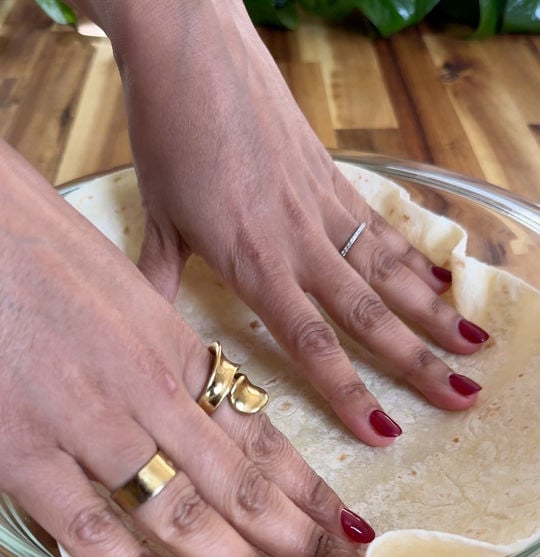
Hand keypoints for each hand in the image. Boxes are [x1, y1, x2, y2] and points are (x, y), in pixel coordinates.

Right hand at [0, 140, 368, 556]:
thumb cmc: (36, 240)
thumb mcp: (121, 287)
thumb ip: (160, 347)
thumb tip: (191, 390)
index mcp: (176, 351)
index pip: (262, 437)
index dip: (310, 490)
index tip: (350, 526)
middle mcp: (151, 393)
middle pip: (242, 483)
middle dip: (302, 538)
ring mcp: (91, 424)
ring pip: (187, 512)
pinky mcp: (25, 452)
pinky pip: (94, 530)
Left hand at [110, 0, 488, 445]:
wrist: (193, 45)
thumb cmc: (168, 132)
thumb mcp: (157, 216)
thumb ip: (160, 280)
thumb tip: (152, 331)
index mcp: (252, 262)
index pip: (311, 342)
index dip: (350, 392)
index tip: (386, 431)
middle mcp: (299, 242)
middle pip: (368, 314)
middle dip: (418, 362)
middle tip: (463, 397)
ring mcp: (323, 206)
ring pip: (389, 271)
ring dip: (434, 313)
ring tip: (474, 347)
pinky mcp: (334, 176)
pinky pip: (383, 226)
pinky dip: (416, 257)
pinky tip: (443, 280)